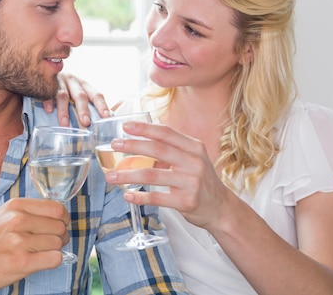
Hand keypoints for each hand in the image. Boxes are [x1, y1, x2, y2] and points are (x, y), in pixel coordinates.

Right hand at [0, 198, 70, 290]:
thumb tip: (56, 215)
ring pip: (58, 243)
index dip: (63, 218)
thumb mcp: (3, 215)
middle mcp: (17, 220)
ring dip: (54, 250)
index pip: (56, 208)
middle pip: (60, 226)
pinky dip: (52, 261)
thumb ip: (28, 211)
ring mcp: (19, 241)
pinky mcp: (22, 262)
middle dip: (60, 236)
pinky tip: (40, 261)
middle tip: (51, 242)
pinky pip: (54, 259)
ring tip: (39, 252)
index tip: (60, 225)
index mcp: (15, 206)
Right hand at [43, 73, 109, 125]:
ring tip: (65, 124)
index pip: (96, 95)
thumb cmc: (66, 87)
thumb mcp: (77, 91)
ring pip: (63, 95)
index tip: (105, 117)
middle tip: (85, 122)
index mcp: (84, 85)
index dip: (101, 106)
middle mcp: (73, 82)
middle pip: (80, 95)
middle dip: (83, 110)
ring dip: (64, 110)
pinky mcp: (46, 83)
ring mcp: (60, 81)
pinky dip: (48, 101)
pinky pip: (47, 93)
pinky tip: (49, 110)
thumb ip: (86, 103)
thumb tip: (97, 122)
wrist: (46, 70)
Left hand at [104, 120, 231, 228]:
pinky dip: (139, 197)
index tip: (126, 126)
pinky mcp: (187, 202)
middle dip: (132, 146)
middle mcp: (194, 162)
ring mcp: (191, 182)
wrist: (221, 208)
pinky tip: (127, 195)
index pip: (166, 133)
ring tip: (111, 176)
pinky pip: (157, 198)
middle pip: (157, 150)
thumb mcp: (192, 159)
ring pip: (152, 175)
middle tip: (114, 145)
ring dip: (128, 175)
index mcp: (194, 147)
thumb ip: (171, 150)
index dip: (144, 128)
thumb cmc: (201, 181)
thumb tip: (139, 142)